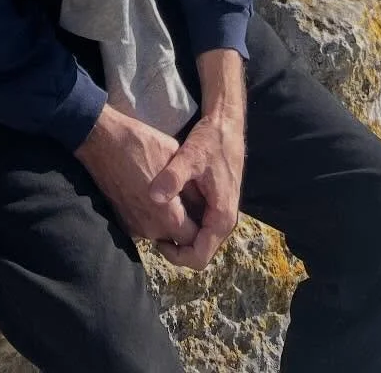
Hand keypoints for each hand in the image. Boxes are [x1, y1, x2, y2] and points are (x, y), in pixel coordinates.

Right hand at [75, 105, 200, 246]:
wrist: (102, 141)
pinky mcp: (122, 222)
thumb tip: (201, 203)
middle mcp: (152, 229)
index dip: (201, 226)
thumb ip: (192, 188)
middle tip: (186, 202)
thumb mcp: (176, 158)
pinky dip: (150, 216)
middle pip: (177, 239)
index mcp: (169, 216)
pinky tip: (148, 194)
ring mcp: (135, 227)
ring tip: (167, 196)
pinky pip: (144, 226)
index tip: (201, 210)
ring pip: (160, 233)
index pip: (194, 239)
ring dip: (166, 221)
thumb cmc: (142, 144)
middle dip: (184, 225)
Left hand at [147, 49, 245, 270]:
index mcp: (221, 218)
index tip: (156, 239)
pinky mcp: (216, 204)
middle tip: (153, 228)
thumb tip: (153, 197)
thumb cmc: (211, 140)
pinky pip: (200, 224)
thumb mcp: (190, 156)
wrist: (227, 124)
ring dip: (179, 234)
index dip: (175, 256)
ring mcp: (221, 213)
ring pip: (198, 238)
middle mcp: (224, 221)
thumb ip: (172, 178)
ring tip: (158, 217)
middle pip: (198, 252)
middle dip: (175, 247)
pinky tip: (168, 205)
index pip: (198, 258)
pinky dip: (184, 221)